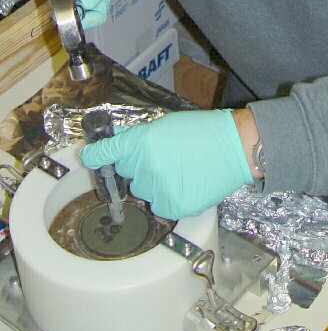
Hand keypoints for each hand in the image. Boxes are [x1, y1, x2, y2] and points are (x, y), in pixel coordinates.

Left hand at [79, 109, 253, 218]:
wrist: (235, 147)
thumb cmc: (202, 131)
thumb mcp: (165, 124)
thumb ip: (138, 137)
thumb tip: (115, 143)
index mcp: (141, 142)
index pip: (105, 152)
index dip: (94, 155)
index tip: (89, 157)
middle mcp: (144, 166)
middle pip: (127, 173)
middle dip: (139, 167)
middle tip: (163, 158)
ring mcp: (158, 189)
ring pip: (143, 192)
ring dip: (155, 184)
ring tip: (180, 171)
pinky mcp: (173, 206)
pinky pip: (160, 206)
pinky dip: (170, 198)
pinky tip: (186, 184)